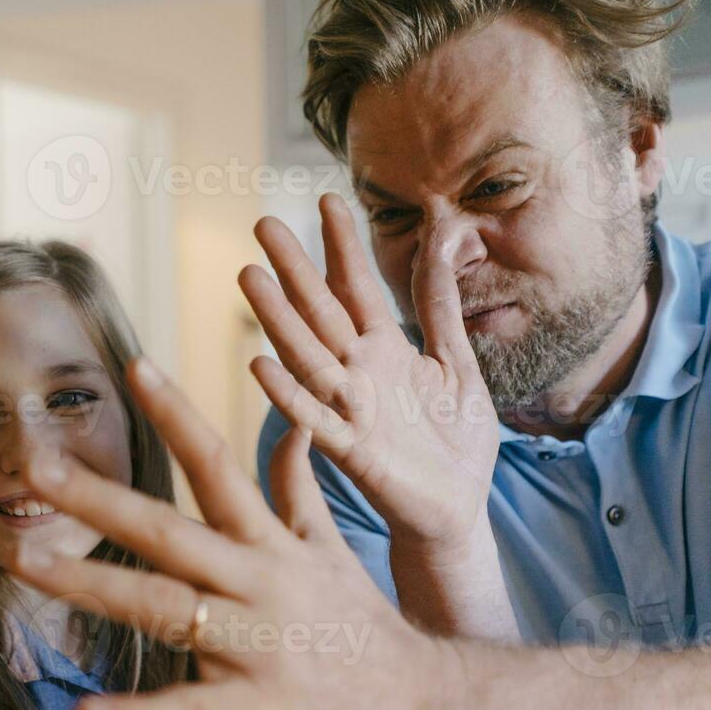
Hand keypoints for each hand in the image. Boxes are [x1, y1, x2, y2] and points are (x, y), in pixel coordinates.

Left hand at [8, 357, 459, 709]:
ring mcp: (257, 647)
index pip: (218, 465)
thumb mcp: (330, 549)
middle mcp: (258, 582)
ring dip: (88, 584)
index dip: (176, 414)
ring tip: (22, 561)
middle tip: (32, 463)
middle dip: (97, 497)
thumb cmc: (365, 628)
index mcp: (270, 543)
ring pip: (163, 607)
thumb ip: (297, 488)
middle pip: (168, 530)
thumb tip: (294, 423)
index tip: (132, 365)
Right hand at [241, 193, 497, 549]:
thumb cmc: (456, 441)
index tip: (325, 200)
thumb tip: (444, 242)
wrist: (460, 509)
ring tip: (250, 277)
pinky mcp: (350, 451)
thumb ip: (440, 308)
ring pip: (307, 356)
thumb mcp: (457, 362)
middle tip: (263, 222)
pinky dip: (288, 394)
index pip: (357, 286)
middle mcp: (359, 372)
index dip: (342, 246)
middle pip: (319, 311)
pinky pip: (313, 419)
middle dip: (294, 268)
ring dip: (277, 319)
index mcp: (385, 349)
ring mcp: (350, 409)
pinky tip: (261, 365)